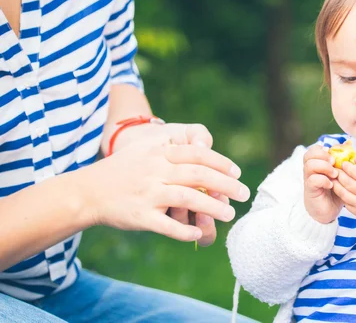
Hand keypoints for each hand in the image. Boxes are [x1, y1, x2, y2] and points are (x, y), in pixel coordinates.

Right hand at [75, 142, 249, 242]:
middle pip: (198, 175)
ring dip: (212, 207)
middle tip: (244, 193)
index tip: (237, 172)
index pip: (197, 154)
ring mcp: (147, 194)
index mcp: (159, 153)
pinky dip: (184, 230)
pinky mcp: (139, 216)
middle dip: (225, 184)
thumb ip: (172, 146)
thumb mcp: (145, 148)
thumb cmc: (123, 169)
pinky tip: (198, 233)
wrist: (87, 191)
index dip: (220, 163)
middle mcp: (155, 171)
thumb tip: (205, 148)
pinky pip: (166, 225)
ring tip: (230, 214)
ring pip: (187, 199)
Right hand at [303, 145, 342, 223]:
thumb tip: (348, 143)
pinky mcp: (310, 190)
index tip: (333, 155)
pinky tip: (331, 185)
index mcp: (317, 164)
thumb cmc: (335, 192)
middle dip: (322, 155)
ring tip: (334, 174)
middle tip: (334, 162)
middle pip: (309, 154)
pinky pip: (313, 180)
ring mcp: (309, 180)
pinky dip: (323, 180)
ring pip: (309, 165)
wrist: (328, 212)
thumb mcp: (342, 175)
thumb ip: (343, 161)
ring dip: (324, 167)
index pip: (314, 149)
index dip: (322, 149)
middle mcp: (311, 171)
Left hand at [331, 158, 355, 222]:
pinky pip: (346, 203)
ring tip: (334, 179)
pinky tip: (340, 190)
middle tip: (336, 170)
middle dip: (340, 174)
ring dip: (337, 185)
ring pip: (344, 193)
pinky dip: (341, 196)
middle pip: (348, 182)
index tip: (344, 163)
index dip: (348, 167)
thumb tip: (355, 159)